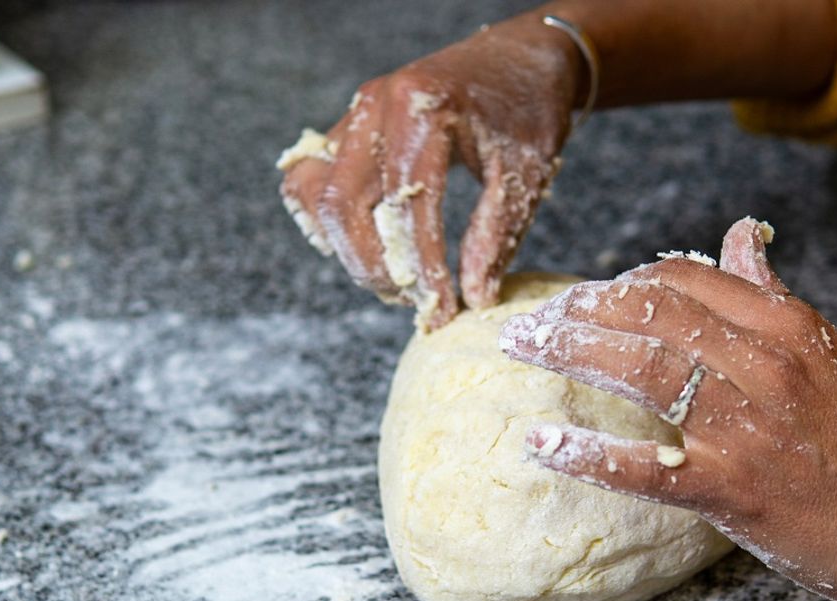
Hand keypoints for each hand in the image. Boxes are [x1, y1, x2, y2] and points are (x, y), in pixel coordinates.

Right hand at [278, 19, 578, 329]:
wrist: (520, 56)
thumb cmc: (527, 111)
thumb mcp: (524, 173)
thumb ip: (495, 236)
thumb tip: (474, 297)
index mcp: (423, 106)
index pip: (408, 204)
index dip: (422, 265)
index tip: (442, 308)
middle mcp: (376, 105)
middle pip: (343, 204)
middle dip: (376, 266)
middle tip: (416, 301)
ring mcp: (353, 113)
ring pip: (315, 195)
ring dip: (347, 248)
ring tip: (394, 278)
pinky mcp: (346, 127)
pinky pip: (309, 181)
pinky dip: (327, 222)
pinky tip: (367, 245)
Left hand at [499, 218, 836, 600]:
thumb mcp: (830, 348)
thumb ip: (772, 295)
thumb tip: (739, 236)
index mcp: (785, 324)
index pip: (681, 280)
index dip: (621, 283)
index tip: (587, 296)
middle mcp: (761, 364)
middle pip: (648, 315)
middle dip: (579, 309)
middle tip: (532, 316)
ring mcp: (743, 426)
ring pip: (639, 370)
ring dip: (568, 352)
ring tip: (520, 346)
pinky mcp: (728, 488)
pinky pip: (642, 466)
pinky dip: (586, 452)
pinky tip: (540, 441)